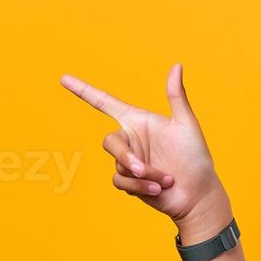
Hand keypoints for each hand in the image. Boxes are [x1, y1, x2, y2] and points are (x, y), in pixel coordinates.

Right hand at [59, 63, 226, 233]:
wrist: (197, 194)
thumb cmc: (196, 158)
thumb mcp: (186, 125)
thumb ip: (176, 97)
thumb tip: (176, 65)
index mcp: (138, 121)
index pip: (104, 103)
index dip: (83, 90)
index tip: (64, 79)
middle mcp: (130, 140)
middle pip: (108, 142)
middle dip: (125, 157)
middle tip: (143, 170)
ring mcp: (128, 162)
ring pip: (117, 165)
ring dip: (142, 175)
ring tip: (166, 181)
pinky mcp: (128, 182)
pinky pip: (120, 182)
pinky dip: (139, 187)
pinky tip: (157, 189)